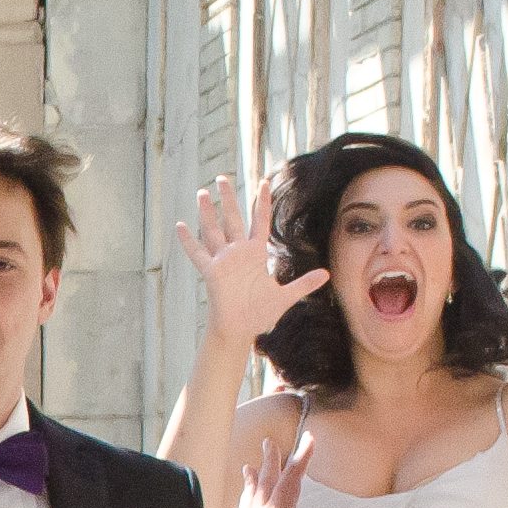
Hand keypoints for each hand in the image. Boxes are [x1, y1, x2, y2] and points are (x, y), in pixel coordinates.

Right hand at [175, 176, 324, 344]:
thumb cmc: (260, 313)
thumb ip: (304, 283)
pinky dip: (188, 241)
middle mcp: (238, 253)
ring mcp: (223, 261)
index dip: (262, 202)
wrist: (241, 329)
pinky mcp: (212, 272)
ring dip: (207, 212)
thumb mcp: (286, 296)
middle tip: (222, 177)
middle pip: (232, 218)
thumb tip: (327, 274)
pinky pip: (198, 254)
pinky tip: (180, 225)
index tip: (263, 182)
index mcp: (256, 254)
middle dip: (228, 198)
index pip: (259, 221)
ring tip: (202, 192)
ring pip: (213, 230)